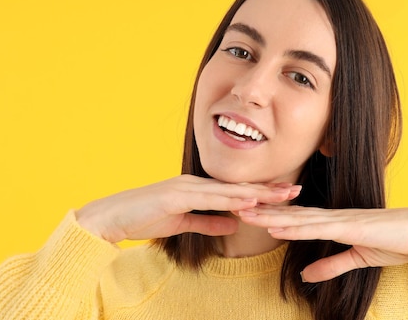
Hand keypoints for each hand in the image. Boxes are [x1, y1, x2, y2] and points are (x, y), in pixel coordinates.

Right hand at [75, 174, 300, 242]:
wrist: (111, 218)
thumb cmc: (145, 218)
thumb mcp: (183, 223)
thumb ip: (208, 222)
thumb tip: (234, 225)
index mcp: (199, 188)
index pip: (237, 189)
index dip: (263, 191)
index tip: (286, 194)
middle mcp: (197, 183)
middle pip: (240, 185)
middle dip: (269, 189)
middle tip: (297, 190)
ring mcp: (187, 186)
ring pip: (230, 189)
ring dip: (259, 192)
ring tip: (284, 194)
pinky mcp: (176, 194)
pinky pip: (209, 198)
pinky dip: (232, 198)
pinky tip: (251, 200)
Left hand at [238, 205, 407, 281]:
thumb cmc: (394, 242)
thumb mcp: (358, 259)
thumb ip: (331, 265)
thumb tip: (306, 275)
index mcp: (334, 222)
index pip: (297, 218)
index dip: (272, 215)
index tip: (250, 212)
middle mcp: (332, 216)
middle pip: (290, 213)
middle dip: (263, 210)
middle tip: (235, 205)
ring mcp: (340, 219)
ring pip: (297, 218)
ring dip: (270, 216)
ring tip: (246, 212)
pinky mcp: (349, 227)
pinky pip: (317, 228)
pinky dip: (295, 227)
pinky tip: (276, 227)